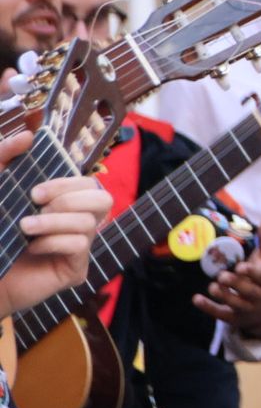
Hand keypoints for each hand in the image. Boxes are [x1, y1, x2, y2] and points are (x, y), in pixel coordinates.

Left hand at [0, 135, 112, 315]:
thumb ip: (5, 157)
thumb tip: (29, 136)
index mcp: (66, 205)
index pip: (89, 185)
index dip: (68, 183)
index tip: (36, 192)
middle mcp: (78, 224)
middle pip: (104, 200)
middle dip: (69, 199)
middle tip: (36, 206)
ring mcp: (80, 249)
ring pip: (89, 223)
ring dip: (53, 221)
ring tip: (25, 228)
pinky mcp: (76, 271)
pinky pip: (79, 246)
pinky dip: (53, 242)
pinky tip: (31, 248)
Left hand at [194, 221, 260, 338]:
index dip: (251, 273)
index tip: (241, 267)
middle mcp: (259, 297)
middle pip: (247, 292)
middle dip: (235, 284)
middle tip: (222, 276)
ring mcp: (247, 309)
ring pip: (235, 303)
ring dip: (222, 295)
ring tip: (212, 286)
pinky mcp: (234, 318)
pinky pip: (220, 314)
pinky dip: (208, 307)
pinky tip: (196, 299)